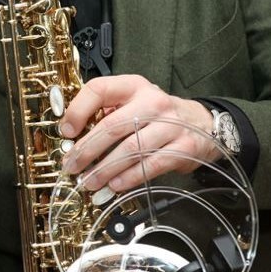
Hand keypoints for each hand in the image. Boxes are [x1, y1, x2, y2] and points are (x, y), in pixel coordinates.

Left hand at [58, 74, 217, 192]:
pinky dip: (130, 178)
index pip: (99, 89)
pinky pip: (151, 165)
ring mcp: (170, 125)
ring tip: (89, 182)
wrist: (204, 124)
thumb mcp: (134, 102)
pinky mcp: (183, 147)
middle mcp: (152, 102)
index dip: (78, 110)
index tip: (66, 132)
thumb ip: (107, 113)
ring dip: (105, 169)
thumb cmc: (158, 116)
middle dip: (86, 150)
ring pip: (130, 149)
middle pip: (111, 126)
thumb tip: (72, 137)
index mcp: (134, 86)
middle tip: (71, 167)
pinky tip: (115, 185)